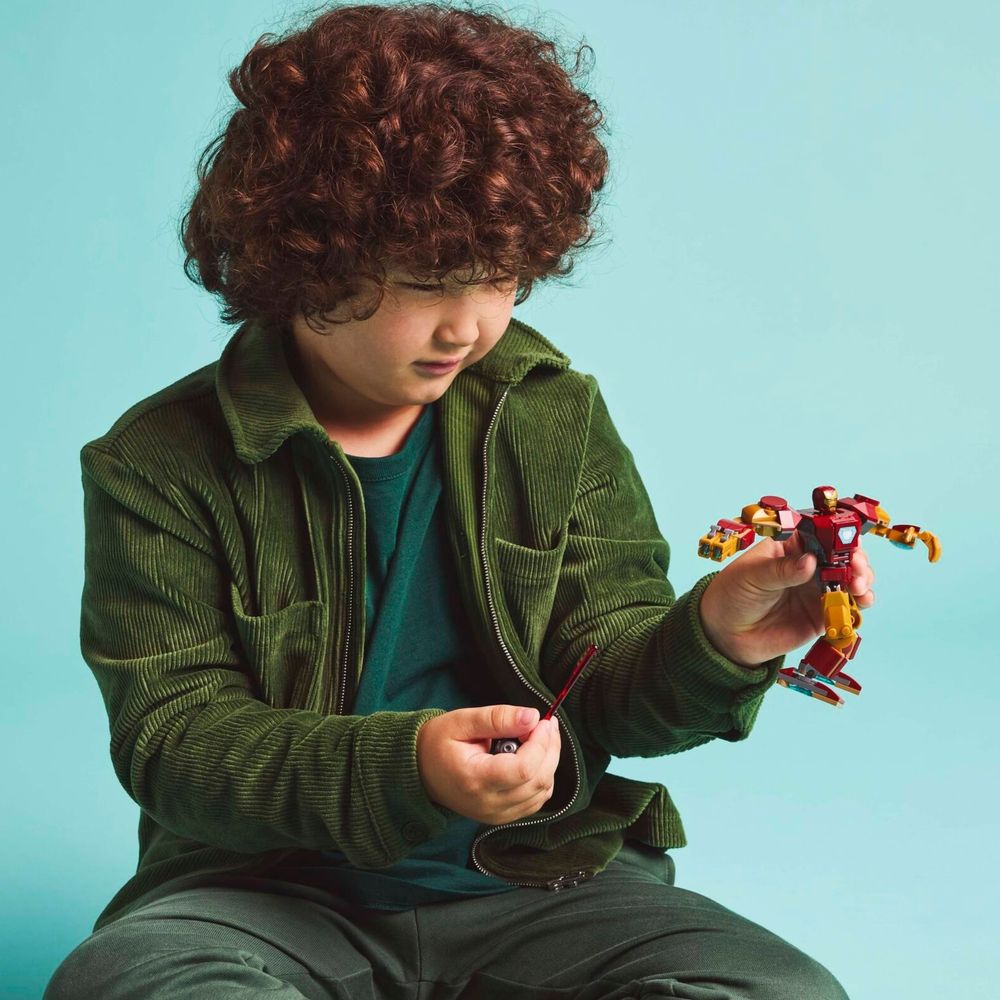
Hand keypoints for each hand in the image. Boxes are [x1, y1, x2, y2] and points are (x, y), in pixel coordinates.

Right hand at [416, 705, 560, 824]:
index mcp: (475, 779)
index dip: (541, 744)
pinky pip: (536, 800)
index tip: (543, 721)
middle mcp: (488, 803)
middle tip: (546, 724)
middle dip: (550, 748)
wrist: (420, 771)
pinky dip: (543, 777)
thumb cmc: (437, 743)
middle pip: (538, 780)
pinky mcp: (503, 816)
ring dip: (549, 762)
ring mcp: (497, 814)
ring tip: (539, 737)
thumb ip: (497, 718)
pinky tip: (534, 757)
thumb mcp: (461, 721)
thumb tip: (532, 717)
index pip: (524, 769)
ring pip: (542, 792)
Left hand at [698, 533, 875, 667]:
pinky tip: (859, 604)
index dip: (836, 533)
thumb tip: (810, 562)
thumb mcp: (751, 576)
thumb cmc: (732, 595)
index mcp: (789, 547)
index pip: (818, 533)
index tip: (846, 540)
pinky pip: (846, 608)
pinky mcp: (821, 615)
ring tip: (859, 588)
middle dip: (855, 559)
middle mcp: (807, 566)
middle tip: (857, 568)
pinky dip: (857, 605)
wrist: (726, 635)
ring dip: (862, 580)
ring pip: (850, 580)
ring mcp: (816, 590)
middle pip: (841, 555)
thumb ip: (780, 571)